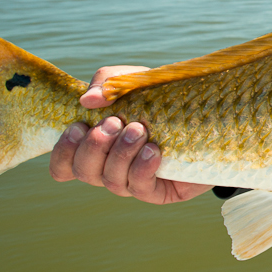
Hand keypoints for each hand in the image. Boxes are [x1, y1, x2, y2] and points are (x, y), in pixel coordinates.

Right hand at [48, 65, 212, 203]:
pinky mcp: (158, 191)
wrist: (209, 116)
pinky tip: (154, 149)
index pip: (62, 164)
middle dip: (94, 146)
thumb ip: (108, 83)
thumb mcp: (134, 81)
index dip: (63, 151)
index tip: (78, 125)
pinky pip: (139, 187)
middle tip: (114, 122)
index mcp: (96, 146)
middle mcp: (109, 167)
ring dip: (121, 152)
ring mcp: (132, 181)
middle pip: (83, 171)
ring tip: (139, 129)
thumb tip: (87, 100)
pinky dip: (142, 167)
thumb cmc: (162, 98)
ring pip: (109, 180)